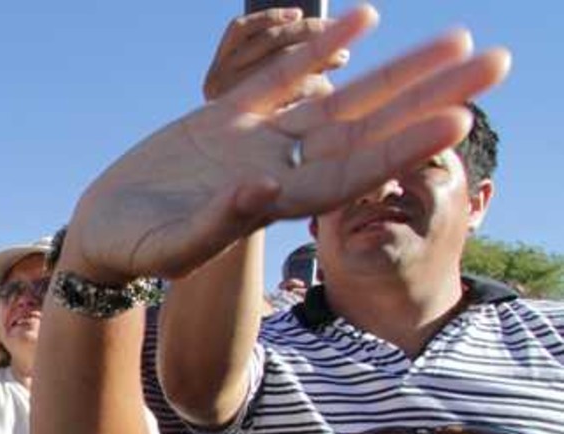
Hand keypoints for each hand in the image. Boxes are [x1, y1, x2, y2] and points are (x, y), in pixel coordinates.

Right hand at [63, 6, 508, 283]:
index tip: (457, 117)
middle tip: (493, 62)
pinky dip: (323, 48)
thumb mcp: (170, 244)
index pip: (357, 171)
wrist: (101, 234)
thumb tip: (265, 190)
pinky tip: (363, 19)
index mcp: (277, 204)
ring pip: (343, 100)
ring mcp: (259, 141)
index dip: (406, 143)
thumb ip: (219, 221)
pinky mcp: (228, 117)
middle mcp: (282, 169)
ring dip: (398, 71)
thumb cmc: (131, 251)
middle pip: (371, 128)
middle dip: (430, 95)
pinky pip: (285, 78)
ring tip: (456, 39)